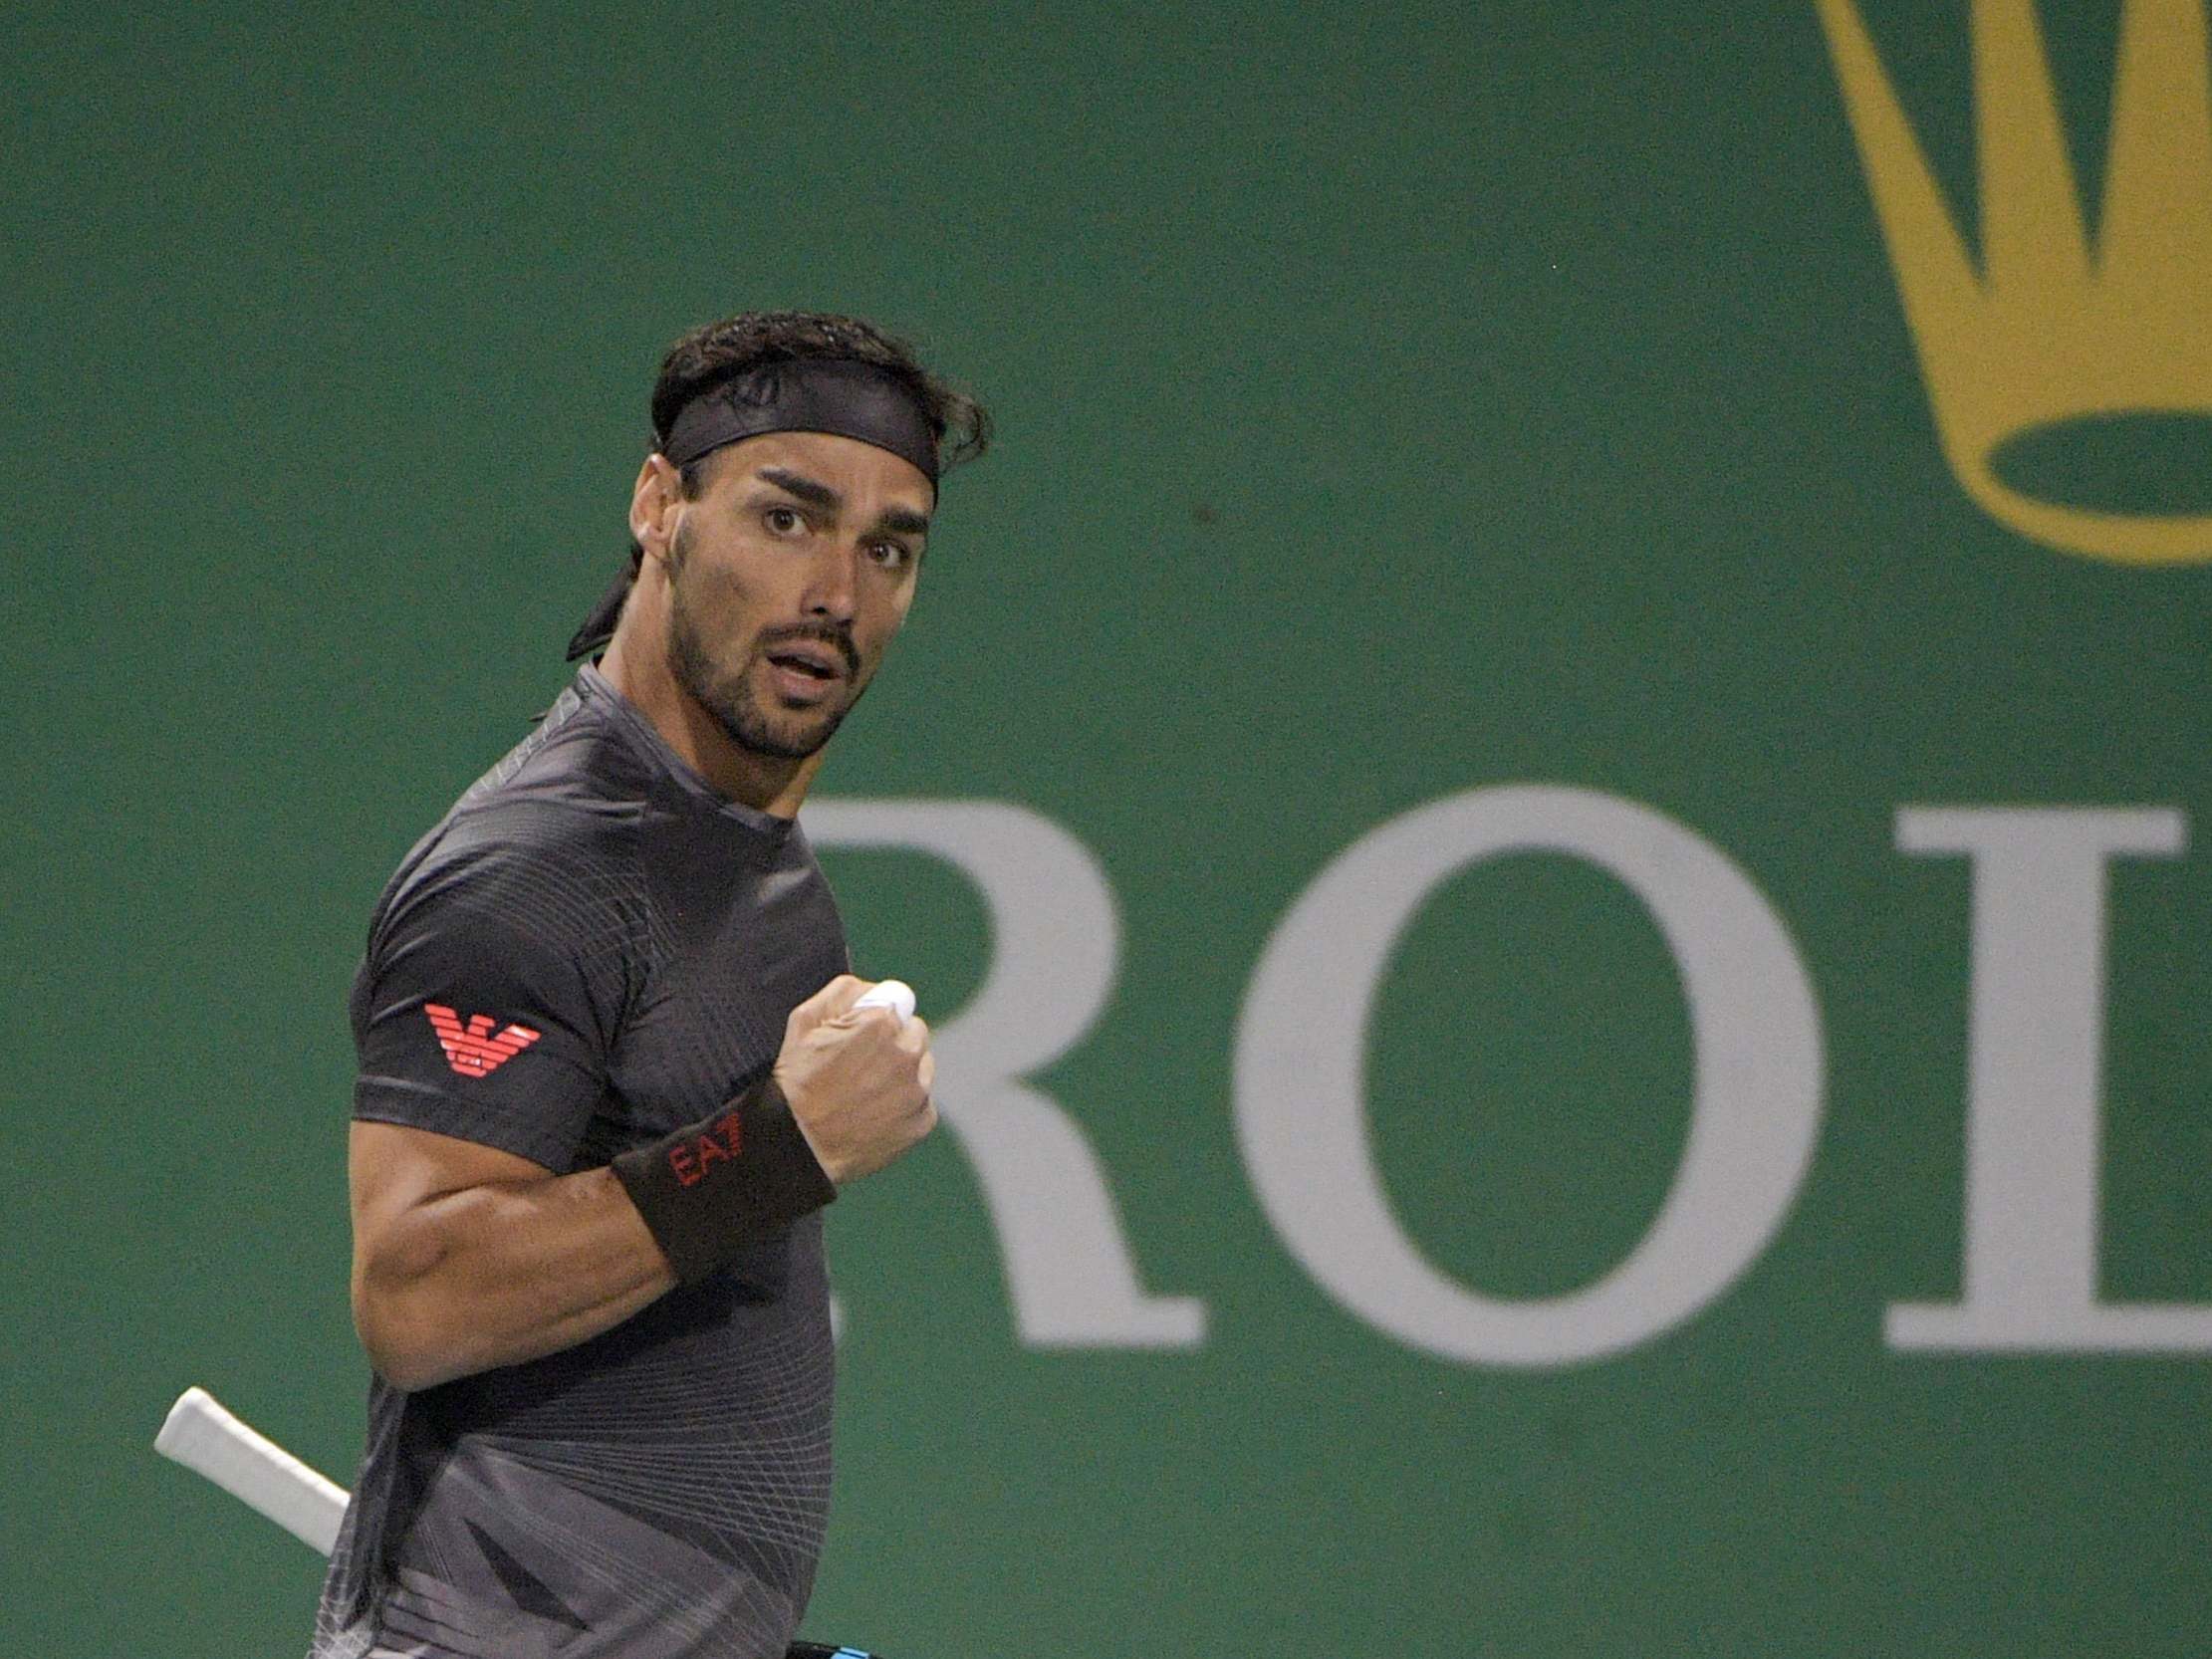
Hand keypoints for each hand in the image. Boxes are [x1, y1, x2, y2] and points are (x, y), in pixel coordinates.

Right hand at [772, 975, 936, 1184]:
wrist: (796, 1145)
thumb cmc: (795, 1082)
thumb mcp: (803, 1021)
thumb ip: (844, 991)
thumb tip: (873, 989)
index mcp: (881, 1023)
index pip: (898, 1002)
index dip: (876, 1017)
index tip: (859, 1034)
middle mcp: (907, 1053)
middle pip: (914, 1032)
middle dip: (894, 1041)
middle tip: (861, 1064)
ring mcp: (918, 1090)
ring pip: (922, 1066)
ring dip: (903, 1072)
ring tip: (866, 1092)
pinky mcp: (923, 1121)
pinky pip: (923, 1101)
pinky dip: (904, 1105)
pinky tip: (874, 1113)